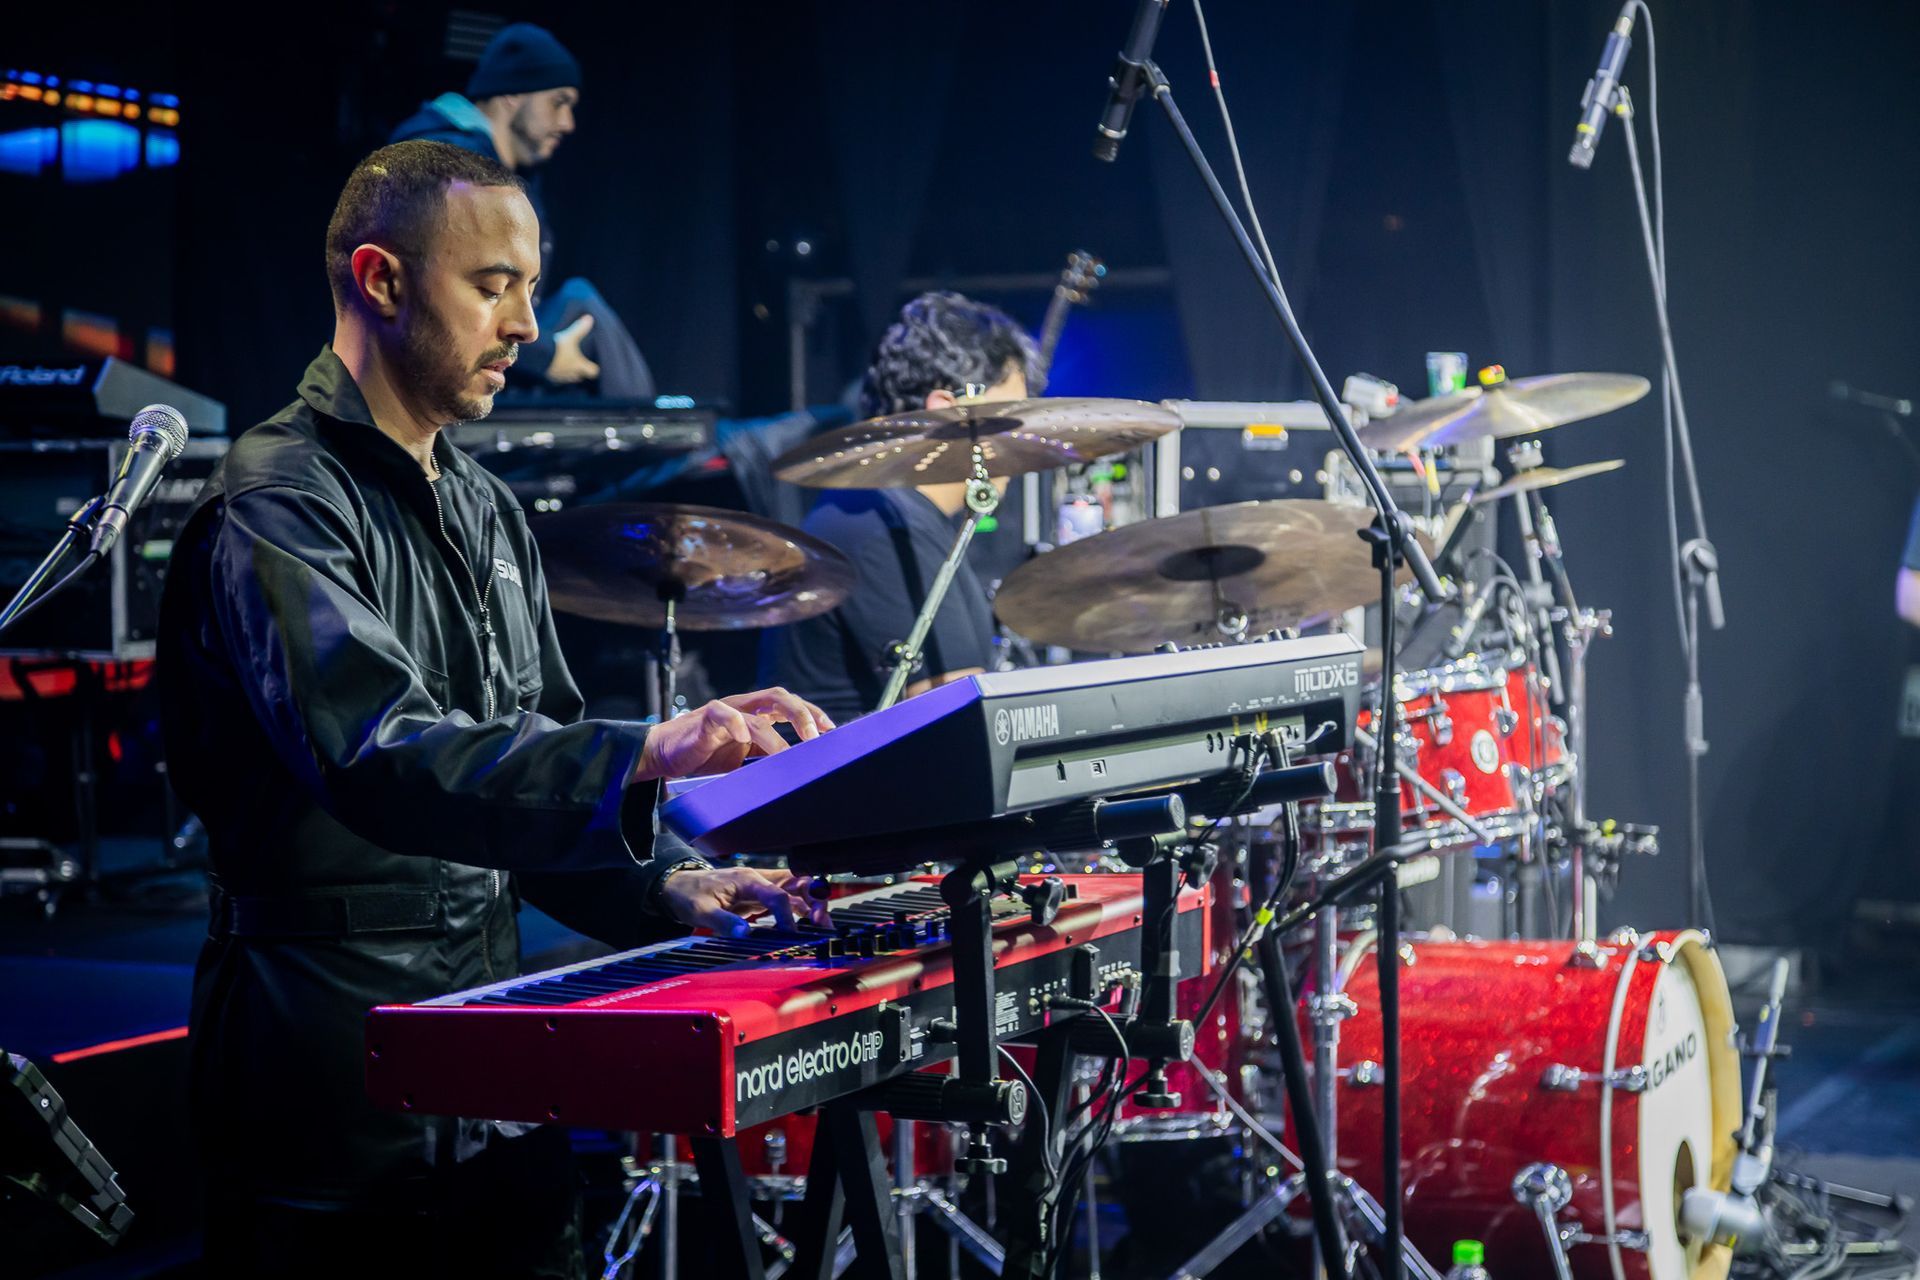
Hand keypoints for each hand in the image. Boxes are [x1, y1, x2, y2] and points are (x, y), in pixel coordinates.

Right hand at [545, 314, 599, 383]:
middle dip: (578, 370)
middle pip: (579, 376)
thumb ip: (580, 328)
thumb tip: (590, 317)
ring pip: (567, 377)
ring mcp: (560, 377)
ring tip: (562, 362)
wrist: (540, 358)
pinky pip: (555, 378)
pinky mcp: (549, 377)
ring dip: (567, 372)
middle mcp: (571, 373)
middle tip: (575, 362)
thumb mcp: (570, 336)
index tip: (592, 365)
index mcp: (579, 364)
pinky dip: (555, 372)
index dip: (592, 368)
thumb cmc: (558, 348)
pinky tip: (551, 365)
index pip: (592, 371)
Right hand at [634, 688, 834, 780]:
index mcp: (756, 714)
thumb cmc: (704, 757)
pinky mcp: (704, 720)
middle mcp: (743, 707)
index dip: (813, 714)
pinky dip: (735, 723)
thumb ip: (765, 760)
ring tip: (787, 752)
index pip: (790, 706)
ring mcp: (725, 711)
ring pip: (756, 712)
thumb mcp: (742, 760)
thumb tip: (796, 775)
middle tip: (816, 737)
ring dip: (776, 734)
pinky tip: (743, 736)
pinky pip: (722, 715)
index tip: (831, 731)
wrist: (664, 756)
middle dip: (803, 715)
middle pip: (779, 698)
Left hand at [661, 865, 831, 934]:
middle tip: (821, 923)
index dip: (787, 915)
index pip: (777, 895)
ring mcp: (760, 888)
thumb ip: (724, 921)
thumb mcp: (701, 910)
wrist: (677, 886)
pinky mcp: (758, 897)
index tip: (792, 934)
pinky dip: (798, 912)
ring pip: (795, 891)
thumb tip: (745, 934)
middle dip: (814, 899)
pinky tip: (804, 927)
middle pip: (797, 883)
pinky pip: (785, 901)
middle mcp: (759, 880)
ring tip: (822, 926)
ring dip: (811, 905)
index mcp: (747, 879)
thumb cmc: (689, 894)